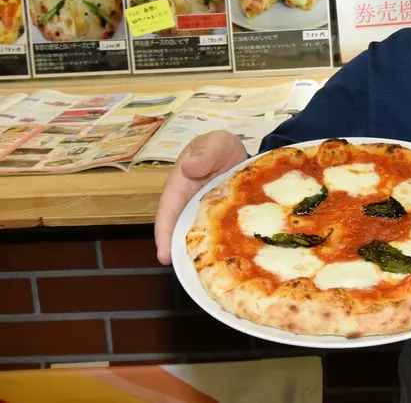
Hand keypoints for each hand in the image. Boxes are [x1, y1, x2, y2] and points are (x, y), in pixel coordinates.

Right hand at [153, 131, 247, 264]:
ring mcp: (205, 214)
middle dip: (181, 253)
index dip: (164, 234)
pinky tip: (231, 260)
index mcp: (181, 186)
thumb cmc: (219, 147)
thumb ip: (204, 153)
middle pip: (181, 232)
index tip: (163, 255)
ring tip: (207, 274)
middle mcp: (190, 205)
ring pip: (200, 237)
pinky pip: (220, 234)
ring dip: (201, 253)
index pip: (168, 212)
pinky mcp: (221, 219)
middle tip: (188, 274)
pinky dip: (221, 246)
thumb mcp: (214, 143)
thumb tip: (189, 168)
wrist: (240, 151)